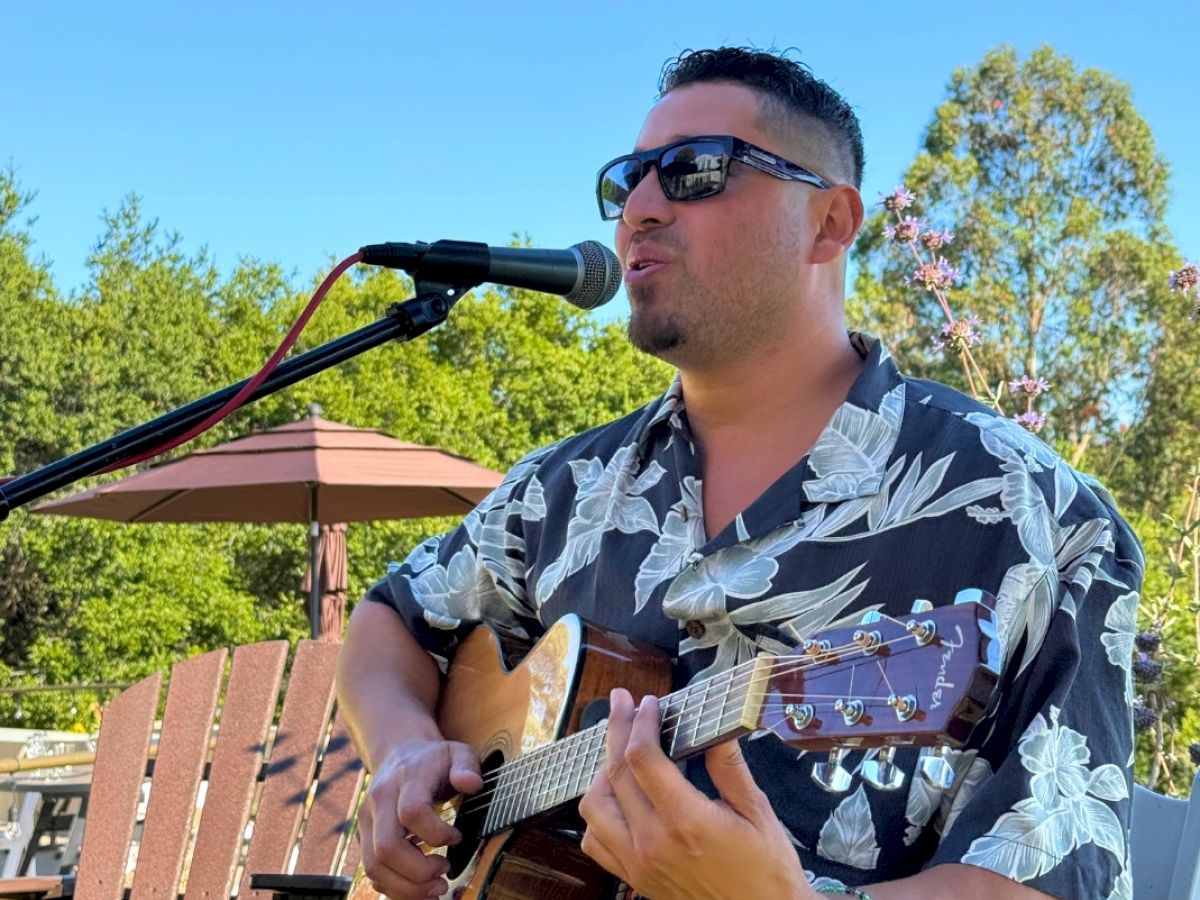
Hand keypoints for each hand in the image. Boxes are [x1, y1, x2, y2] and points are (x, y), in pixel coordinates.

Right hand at [356, 738, 482, 898]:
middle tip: (446, 874)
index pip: (412, 812)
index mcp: (406, 778)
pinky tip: (419, 889)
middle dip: (419, 871)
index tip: (457, 837)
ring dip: (406, 887)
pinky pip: (371, 872)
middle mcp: (379, 800)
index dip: (437, 834)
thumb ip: (467, 766)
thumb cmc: (434, 760)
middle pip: (387, 846)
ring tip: (436, 889)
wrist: (399, 755)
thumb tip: (473, 784)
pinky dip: (394, 888)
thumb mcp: (457, 753)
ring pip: (374, 865)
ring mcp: (366, 820)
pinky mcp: (363, 837)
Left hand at [578, 689, 812, 899]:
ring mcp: (639, 864)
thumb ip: (729, 766)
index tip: (646, 703)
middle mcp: (653, 843)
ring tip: (619, 750)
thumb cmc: (767, 870)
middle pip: (614, 774)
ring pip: (594, 807)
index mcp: (686, 821)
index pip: (642, 758)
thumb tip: (716, 725)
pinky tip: (615, 797)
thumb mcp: (757, 811)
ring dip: (601, 772)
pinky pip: (595, 842)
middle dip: (615, 730)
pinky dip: (597, 813)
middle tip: (621, 704)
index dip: (639, 722)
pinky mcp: (635, 879)